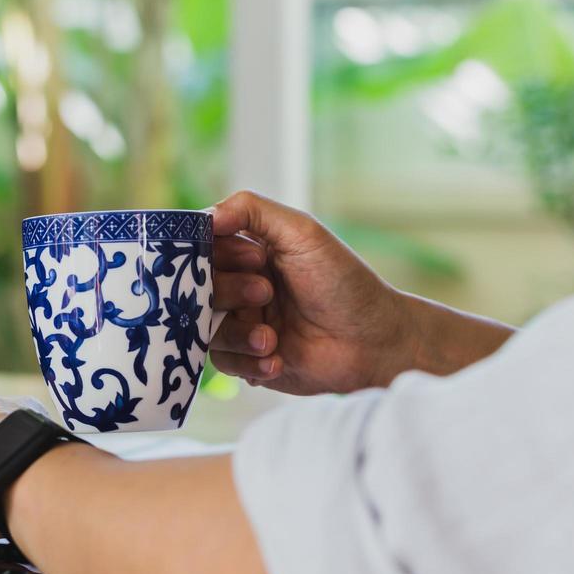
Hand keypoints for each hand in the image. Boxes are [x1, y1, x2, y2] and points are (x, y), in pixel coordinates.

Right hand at [209, 191, 420, 395]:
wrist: (375, 341)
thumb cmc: (344, 282)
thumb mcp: (302, 232)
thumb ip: (251, 210)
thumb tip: (206, 216)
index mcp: (247, 252)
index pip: (203, 247)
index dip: (215, 253)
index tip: (254, 259)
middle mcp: (240, 287)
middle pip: (198, 288)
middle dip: (229, 292)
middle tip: (266, 293)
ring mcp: (244, 324)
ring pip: (206, 329)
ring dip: (238, 333)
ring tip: (271, 338)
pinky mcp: (251, 359)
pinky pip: (225, 363)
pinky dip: (249, 362)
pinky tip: (278, 358)